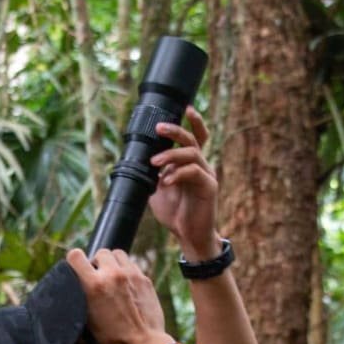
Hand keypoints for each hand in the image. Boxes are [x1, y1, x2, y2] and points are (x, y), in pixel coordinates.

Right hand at [65, 249, 171, 343]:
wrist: (143, 343)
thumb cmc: (113, 337)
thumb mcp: (86, 318)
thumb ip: (82, 294)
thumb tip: (79, 282)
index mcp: (93, 285)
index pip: (76, 256)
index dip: (74, 260)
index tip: (77, 268)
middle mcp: (112, 275)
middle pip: (100, 252)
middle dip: (97, 263)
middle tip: (99, 277)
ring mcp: (130, 274)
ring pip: (117, 254)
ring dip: (113, 263)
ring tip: (113, 277)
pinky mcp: (144, 278)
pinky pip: (131, 265)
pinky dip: (126, 271)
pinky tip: (126, 286)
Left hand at [147, 106, 221, 257]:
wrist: (189, 235)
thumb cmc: (175, 213)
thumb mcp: (156, 190)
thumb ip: (151, 175)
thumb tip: (134, 162)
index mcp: (190, 163)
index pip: (195, 137)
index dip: (193, 122)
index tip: (185, 108)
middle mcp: (201, 165)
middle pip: (193, 140)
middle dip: (176, 130)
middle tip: (159, 128)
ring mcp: (207, 175)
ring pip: (192, 154)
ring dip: (171, 155)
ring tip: (154, 162)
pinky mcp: (209, 187)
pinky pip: (194, 173)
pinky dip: (178, 174)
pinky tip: (166, 182)